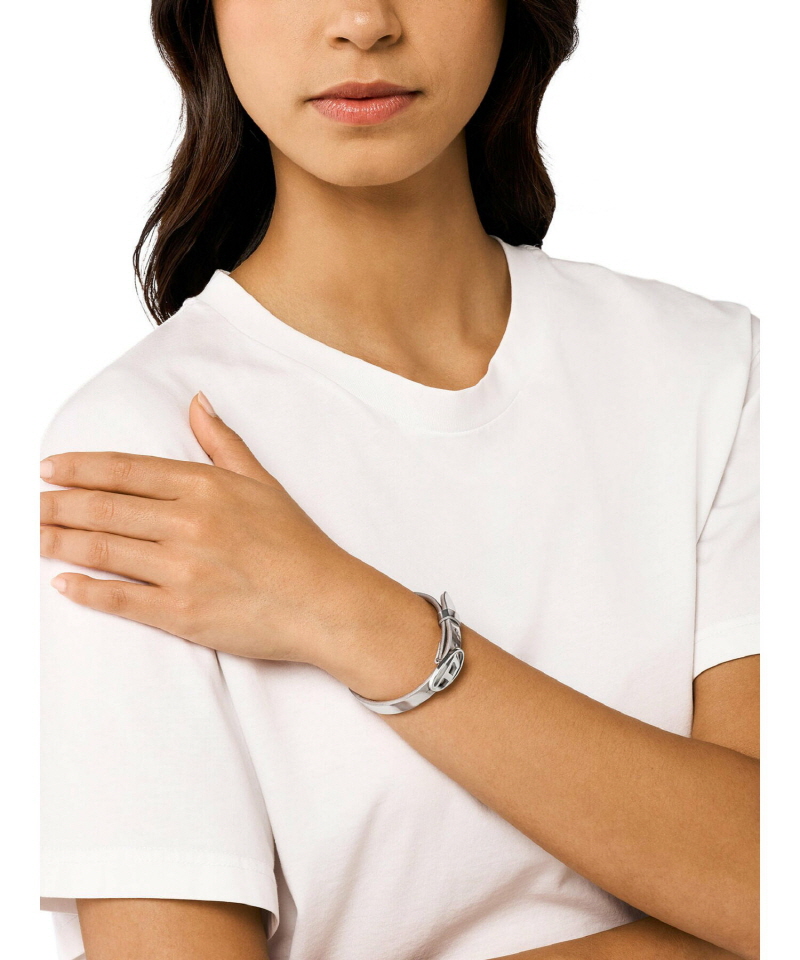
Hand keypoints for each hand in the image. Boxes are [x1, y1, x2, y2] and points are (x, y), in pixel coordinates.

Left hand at [40, 392, 374, 663]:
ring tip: (35, 535)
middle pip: (105, 509)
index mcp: (205, 487)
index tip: (49, 469)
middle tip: (29, 506)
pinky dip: (88, 591)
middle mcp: (189, 523)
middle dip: (58, 505)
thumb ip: (222, 442)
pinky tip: (63, 583)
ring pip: (104, 550)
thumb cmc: (297, 544)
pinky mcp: (183, 613)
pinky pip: (122, 600)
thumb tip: (198, 402)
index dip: (80, 468)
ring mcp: (183, 570)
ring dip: (61, 541)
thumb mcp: (263, 482)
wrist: (326, 602)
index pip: (126, 471)